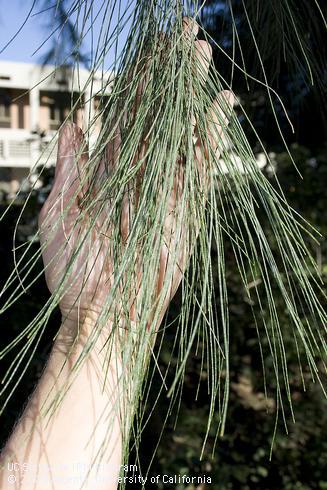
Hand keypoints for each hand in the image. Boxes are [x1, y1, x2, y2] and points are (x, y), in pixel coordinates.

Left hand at [38, 19, 233, 339]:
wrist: (104, 312)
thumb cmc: (74, 271)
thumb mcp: (59, 215)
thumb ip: (70, 169)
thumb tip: (73, 124)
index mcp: (105, 172)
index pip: (123, 115)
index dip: (133, 82)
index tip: (146, 50)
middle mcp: (137, 173)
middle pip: (155, 114)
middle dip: (166, 74)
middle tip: (180, 35)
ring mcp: (163, 188)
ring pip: (180, 131)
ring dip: (189, 94)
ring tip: (199, 54)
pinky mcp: (186, 207)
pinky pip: (201, 166)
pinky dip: (211, 136)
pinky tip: (220, 105)